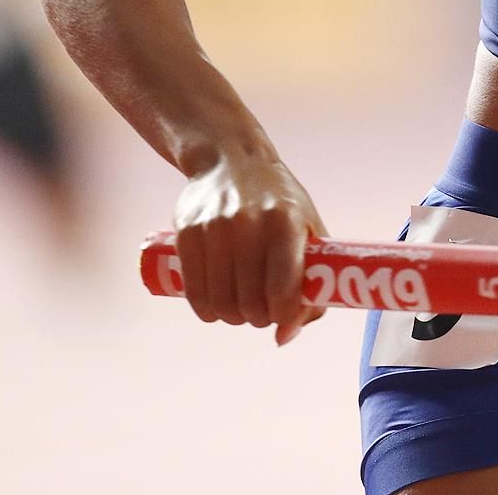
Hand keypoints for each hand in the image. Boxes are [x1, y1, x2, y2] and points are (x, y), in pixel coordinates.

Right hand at [172, 150, 329, 344]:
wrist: (230, 159)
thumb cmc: (278, 201)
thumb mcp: (307, 228)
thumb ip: (310, 283)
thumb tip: (283, 337)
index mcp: (286, 223)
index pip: (282, 290)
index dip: (283, 315)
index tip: (282, 315)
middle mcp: (249, 224)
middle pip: (249, 303)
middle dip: (258, 317)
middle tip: (261, 310)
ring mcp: (214, 229)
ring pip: (221, 303)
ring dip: (232, 316)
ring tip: (239, 307)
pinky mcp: (187, 234)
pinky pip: (195, 293)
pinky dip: (207, 311)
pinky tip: (215, 307)